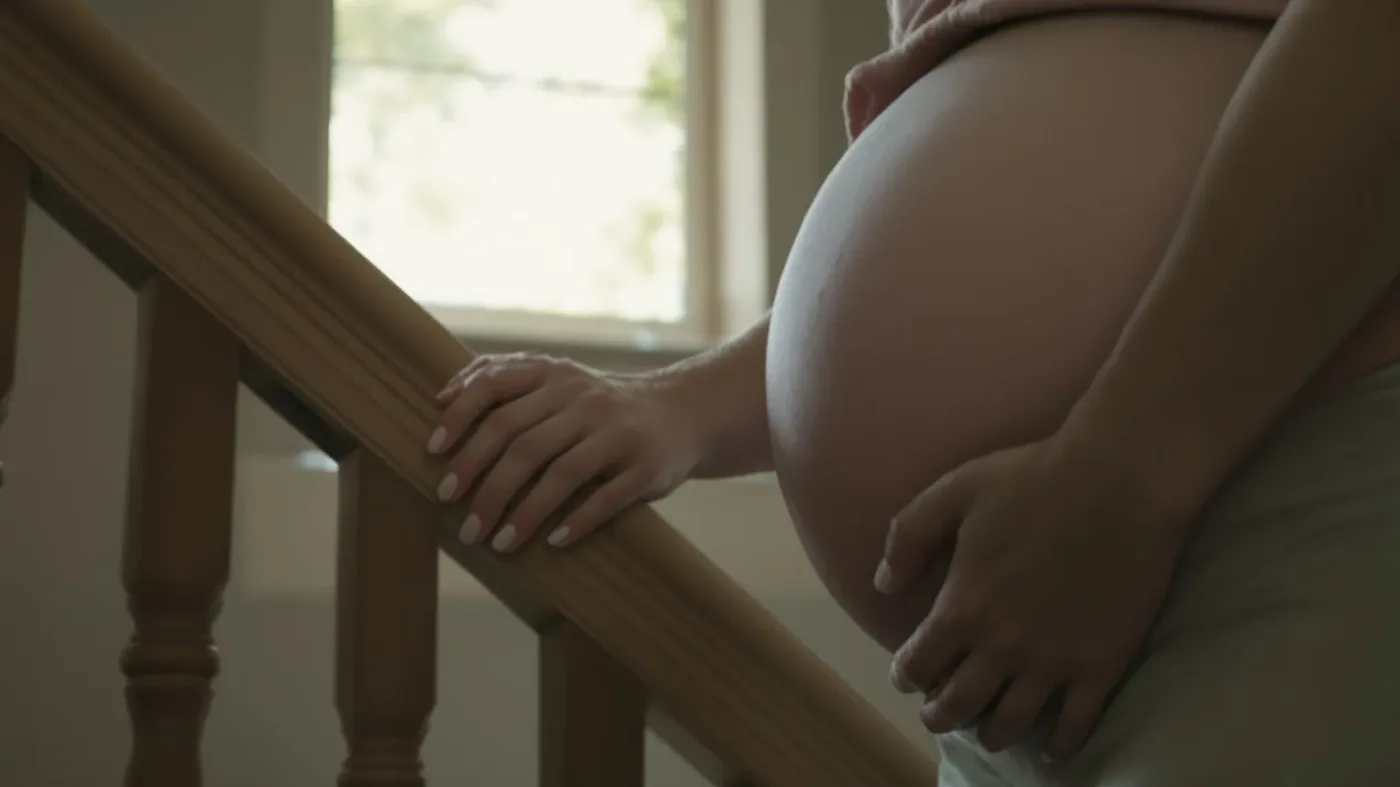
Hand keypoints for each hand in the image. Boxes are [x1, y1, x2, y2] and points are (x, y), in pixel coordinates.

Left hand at [428, 352, 700, 552]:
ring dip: (523, 514)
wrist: (680, 412)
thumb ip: (504, 379)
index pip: (496, 387)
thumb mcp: (556, 380)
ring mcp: (617, 432)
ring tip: (497, 543)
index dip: (460, 418)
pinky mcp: (645, 466)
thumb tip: (440, 397)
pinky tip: (552, 542)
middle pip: (521, 442)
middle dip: (484, 485)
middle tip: (463, 523)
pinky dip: (577, 521)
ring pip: (560, 474)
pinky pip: (606, 497)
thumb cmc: (598, 406)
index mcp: (554, 376)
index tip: (433, 453)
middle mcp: (584, 399)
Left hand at [875, 436, 1192, 759]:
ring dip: (990, 733)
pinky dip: (1058, 746)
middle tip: (940, 711)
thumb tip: (883, 585)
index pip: (916, 665)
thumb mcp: (953, 492)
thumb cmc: (1033, 478)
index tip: (909, 673)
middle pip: (956, 707)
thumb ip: (907, 537)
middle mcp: (1002, 646)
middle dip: (939, 715)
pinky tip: (1049, 746)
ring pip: (1009, 725)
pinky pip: (1075, 726)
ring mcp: (1053, 662)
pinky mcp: (1101, 667)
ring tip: (988, 728)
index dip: (906, 674)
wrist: (1121, 480)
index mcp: (962, 606)